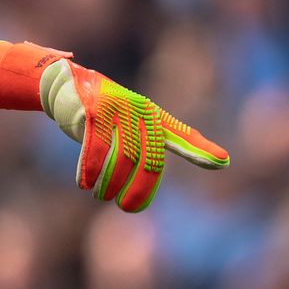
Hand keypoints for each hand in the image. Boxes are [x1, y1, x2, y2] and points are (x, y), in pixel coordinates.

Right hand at [39, 58, 229, 211]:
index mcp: (152, 116)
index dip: (200, 150)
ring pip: (123, 158)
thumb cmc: (101, 112)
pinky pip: (97, 148)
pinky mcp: (95, 109)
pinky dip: (91, 171)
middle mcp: (140, 111)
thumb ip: (148, 146)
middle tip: (126, 207)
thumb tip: (168, 168)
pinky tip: (84, 183)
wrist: (65, 82)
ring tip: (101, 195)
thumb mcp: (128, 124)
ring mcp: (118, 108)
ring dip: (110, 183)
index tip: (223, 161)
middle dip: (138, 189)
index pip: (181, 135)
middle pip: (150, 160)